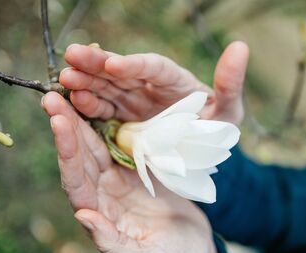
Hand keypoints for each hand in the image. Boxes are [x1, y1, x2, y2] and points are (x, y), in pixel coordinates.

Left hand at [41, 92, 216, 252]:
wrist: (193, 247)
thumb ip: (113, 243)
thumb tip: (84, 217)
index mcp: (100, 215)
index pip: (76, 182)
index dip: (67, 153)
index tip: (59, 122)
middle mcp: (102, 194)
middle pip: (80, 158)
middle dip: (67, 126)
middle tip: (53, 95)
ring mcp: (117, 179)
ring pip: (95, 146)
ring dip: (81, 119)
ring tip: (69, 91)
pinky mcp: (135, 168)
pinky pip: (117, 142)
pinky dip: (107, 122)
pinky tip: (101, 102)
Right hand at [59, 41, 248, 124]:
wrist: (200, 151)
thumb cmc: (216, 128)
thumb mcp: (228, 112)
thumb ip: (230, 84)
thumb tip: (240, 47)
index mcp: (174, 80)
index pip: (154, 68)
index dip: (134, 65)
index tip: (114, 65)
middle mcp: (149, 86)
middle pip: (122, 72)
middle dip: (97, 64)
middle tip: (71, 56)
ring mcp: (133, 102)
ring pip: (106, 88)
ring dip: (85, 82)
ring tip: (65, 78)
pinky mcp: (122, 119)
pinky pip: (102, 111)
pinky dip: (87, 107)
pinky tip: (72, 102)